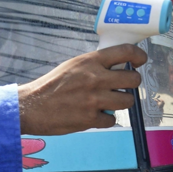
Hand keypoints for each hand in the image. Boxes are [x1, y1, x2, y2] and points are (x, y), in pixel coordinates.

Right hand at [18, 44, 146, 134]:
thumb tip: (115, 67)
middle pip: (133, 79)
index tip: (140, 60)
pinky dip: (106, 119)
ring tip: (109, 102)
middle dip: (132, 84)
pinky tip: (95, 115)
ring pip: (127, 101)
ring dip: (121, 102)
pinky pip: (112, 120)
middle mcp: (95, 78)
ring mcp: (94, 100)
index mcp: (90, 61)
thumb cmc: (51, 86)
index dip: (138, 55)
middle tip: (125, 86)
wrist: (31, 106)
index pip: (125, 52)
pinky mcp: (91, 119)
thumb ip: (93, 66)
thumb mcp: (72, 66)